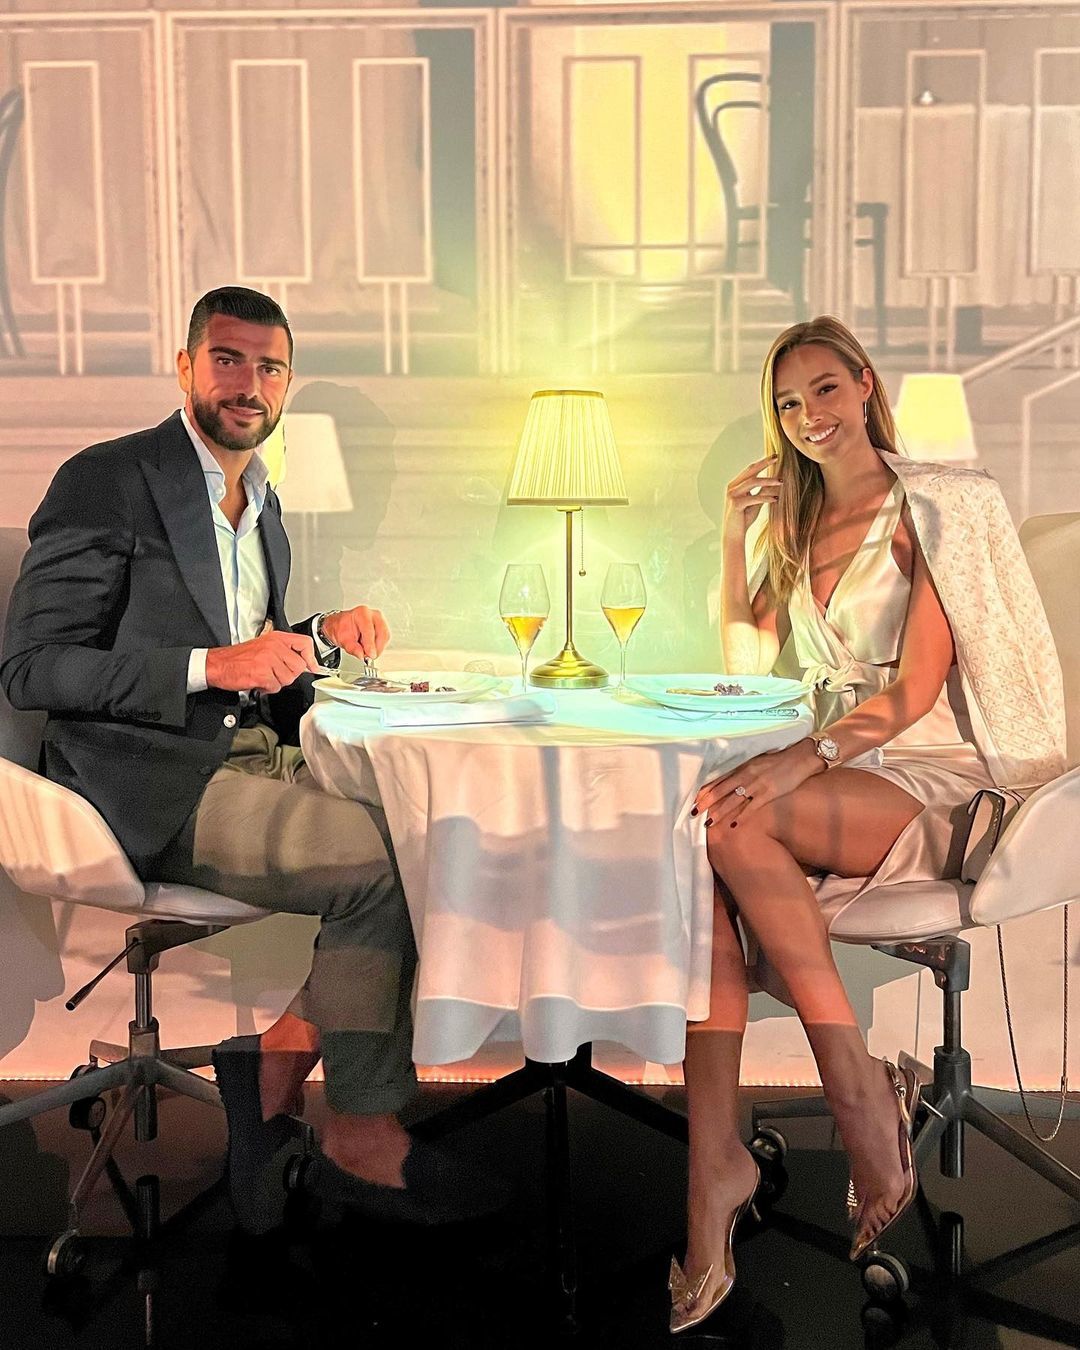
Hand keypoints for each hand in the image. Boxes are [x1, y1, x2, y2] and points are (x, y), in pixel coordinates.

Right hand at [205, 631, 319, 693]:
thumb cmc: (239, 657)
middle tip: (274, 673)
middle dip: (288, 675)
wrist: (218, 664)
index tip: (312, 666)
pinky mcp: (262, 673)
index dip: (311, 657)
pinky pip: (276, 686)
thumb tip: (306, 663)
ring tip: (264, 676)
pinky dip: (267, 688)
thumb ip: (285, 652)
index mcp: (277, 638)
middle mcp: (274, 646)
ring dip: (277, 682)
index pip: (305, 643)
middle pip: (299, 667)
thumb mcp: (265, 646)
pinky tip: (258, 681)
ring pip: (288, 679)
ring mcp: (268, 660)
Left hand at [319, 605, 389, 661]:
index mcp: (362, 613)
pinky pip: (385, 639)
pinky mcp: (384, 627)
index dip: (370, 644)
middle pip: (381, 633)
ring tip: (365, 649)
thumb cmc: (342, 628)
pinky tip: (369, 647)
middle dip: (376, 648)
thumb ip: (352, 648)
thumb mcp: (343, 640)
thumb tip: (361, 655)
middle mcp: (373, 615)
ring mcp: (380, 620)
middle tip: (368, 657)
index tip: (370, 655)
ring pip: (385, 637)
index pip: (369, 629)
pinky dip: (378, 646)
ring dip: (377, 648)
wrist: (343, 626)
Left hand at [692, 738, 820, 829]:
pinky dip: (742, 817)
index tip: (694, 799)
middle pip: (721, 791)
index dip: (705, 791)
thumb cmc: (779, 760)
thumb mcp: (757, 763)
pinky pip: (752, 807)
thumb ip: (743, 772)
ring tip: (708, 822)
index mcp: (742, 767)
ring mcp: (757, 784)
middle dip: (706, 803)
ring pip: (733, 801)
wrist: (801, 757)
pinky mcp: (770, 793)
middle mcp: (746, 775)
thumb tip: (729, 783)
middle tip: (693, 813)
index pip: (718, 780)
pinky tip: (733, 825)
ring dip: (719, 812)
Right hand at [722, 456, 781, 546]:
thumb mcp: (756, 502)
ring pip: (752, 482)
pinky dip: (765, 498)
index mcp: (735, 485)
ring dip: (768, 481)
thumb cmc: (743, 519)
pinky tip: (776, 499)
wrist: (733, 535)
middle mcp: (732, 487)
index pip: (750, 469)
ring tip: (781, 481)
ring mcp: (732, 495)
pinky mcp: (736, 504)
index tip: (774, 456)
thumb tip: (776, 482)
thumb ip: (763, 491)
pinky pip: (753, 498)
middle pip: (750, 471)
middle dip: (764, 463)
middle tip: (777, 457)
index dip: (762, 462)